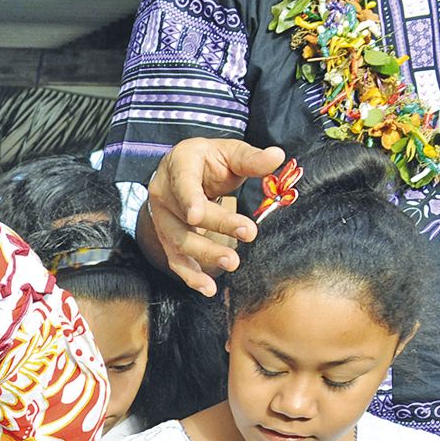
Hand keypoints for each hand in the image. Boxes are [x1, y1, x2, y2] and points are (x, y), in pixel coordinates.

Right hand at [145, 137, 286, 295]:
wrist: (182, 172)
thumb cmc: (208, 160)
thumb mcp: (230, 152)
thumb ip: (251, 158)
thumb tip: (277, 156)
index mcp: (178, 164)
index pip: (182, 183)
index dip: (188, 200)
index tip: (198, 216)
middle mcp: (163, 192)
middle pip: (185, 217)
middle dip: (217, 227)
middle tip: (248, 233)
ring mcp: (162, 218)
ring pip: (180, 242)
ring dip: (205, 255)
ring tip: (232, 263)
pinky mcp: (167, 238)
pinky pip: (176, 260)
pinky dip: (191, 276)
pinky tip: (208, 288)